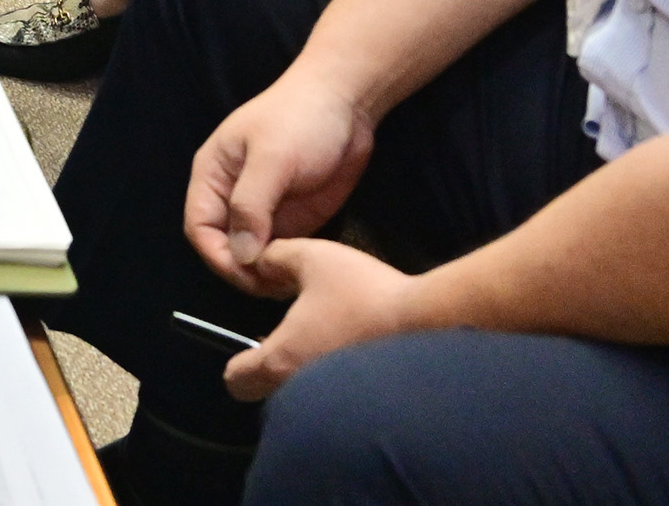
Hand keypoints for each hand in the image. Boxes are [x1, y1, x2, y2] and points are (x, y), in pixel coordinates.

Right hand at [185, 69, 379, 298]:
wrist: (348, 102)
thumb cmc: (301, 118)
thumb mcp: (273, 158)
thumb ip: (251, 205)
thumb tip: (241, 254)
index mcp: (214, 175)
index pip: (200, 227)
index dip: (217, 255)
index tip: (245, 273)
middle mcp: (233, 196)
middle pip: (224, 247)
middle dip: (243, 270)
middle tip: (274, 285)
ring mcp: (264, 210)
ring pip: (252, 255)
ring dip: (266, 274)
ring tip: (291, 284)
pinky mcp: (293, 219)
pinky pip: (281, 252)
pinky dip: (287, 266)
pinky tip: (303, 272)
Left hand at [223, 239, 430, 401]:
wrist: (433, 325)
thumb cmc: (363, 293)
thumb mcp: (313, 258)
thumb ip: (277, 258)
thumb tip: (261, 264)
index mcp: (281, 359)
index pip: (235, 380)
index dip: (236, 364)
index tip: (252, 347)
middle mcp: (302, 392)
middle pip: (267, 395)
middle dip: (273, 374)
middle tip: (294, 343)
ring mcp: (336, 407)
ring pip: (303, 402)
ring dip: (308, 382)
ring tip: (328, 348)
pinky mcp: (366, 411)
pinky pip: (336, 407)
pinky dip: (338, 391)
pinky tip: (356, 361)